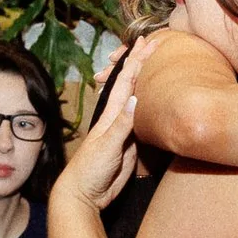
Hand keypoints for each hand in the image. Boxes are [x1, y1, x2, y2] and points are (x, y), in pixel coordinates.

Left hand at [62, 39, 149, 209]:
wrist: (84, 194)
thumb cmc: (90, 170)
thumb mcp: (107, 147)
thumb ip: (122, 125)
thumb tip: (137, 98)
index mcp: (111, 115)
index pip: (126, 82)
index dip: (136, 61)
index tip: (146, 43)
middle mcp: (118, 119)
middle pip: (133, 85)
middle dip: (141, 63)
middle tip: (152, 43)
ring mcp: (125, 132)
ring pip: (138, 100)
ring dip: (145, 81)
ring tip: (154, 64)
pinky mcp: (131, 146)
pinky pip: (143, 120)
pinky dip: (148, 106)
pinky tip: (152, 102)